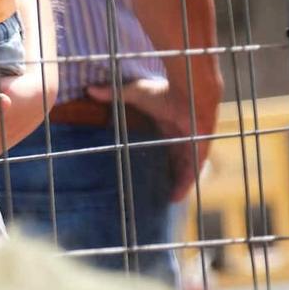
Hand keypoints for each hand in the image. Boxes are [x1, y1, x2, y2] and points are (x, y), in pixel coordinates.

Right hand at [87, 74, 217, 201]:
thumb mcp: (135, 93)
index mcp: (166, 126)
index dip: (151, 155)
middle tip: (148, 188)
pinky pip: (190, 174)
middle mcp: (178, 138)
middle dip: (162, 173)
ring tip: (160, 200)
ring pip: (180, 171)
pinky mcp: (198, 154)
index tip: (139, 165)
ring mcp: (189, 147)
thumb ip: (115, 95)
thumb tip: (90, 89)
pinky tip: (174, 199)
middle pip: (170, 160)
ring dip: (172, 183)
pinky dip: (184, 186)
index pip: (158, 144)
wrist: (190, 94)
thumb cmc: (165, 92)